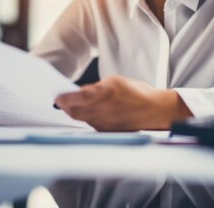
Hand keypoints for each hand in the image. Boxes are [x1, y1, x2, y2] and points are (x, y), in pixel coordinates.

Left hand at [53, 76, 191, 130]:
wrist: (155, 110)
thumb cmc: (137, 93)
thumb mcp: (116, 82)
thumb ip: (96, 88)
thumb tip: (80, 94)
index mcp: (105, 93)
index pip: (77, 97)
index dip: (64, 98)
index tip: (57, 97)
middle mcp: (103, 110)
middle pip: (74, 112)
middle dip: (65, 107)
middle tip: (61, 102)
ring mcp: (105, 122)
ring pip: (82, 119)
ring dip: (75, 112)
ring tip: (73, 106)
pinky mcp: (109, 131)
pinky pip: (92, 124)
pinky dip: (87, 118)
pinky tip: (89, 113)